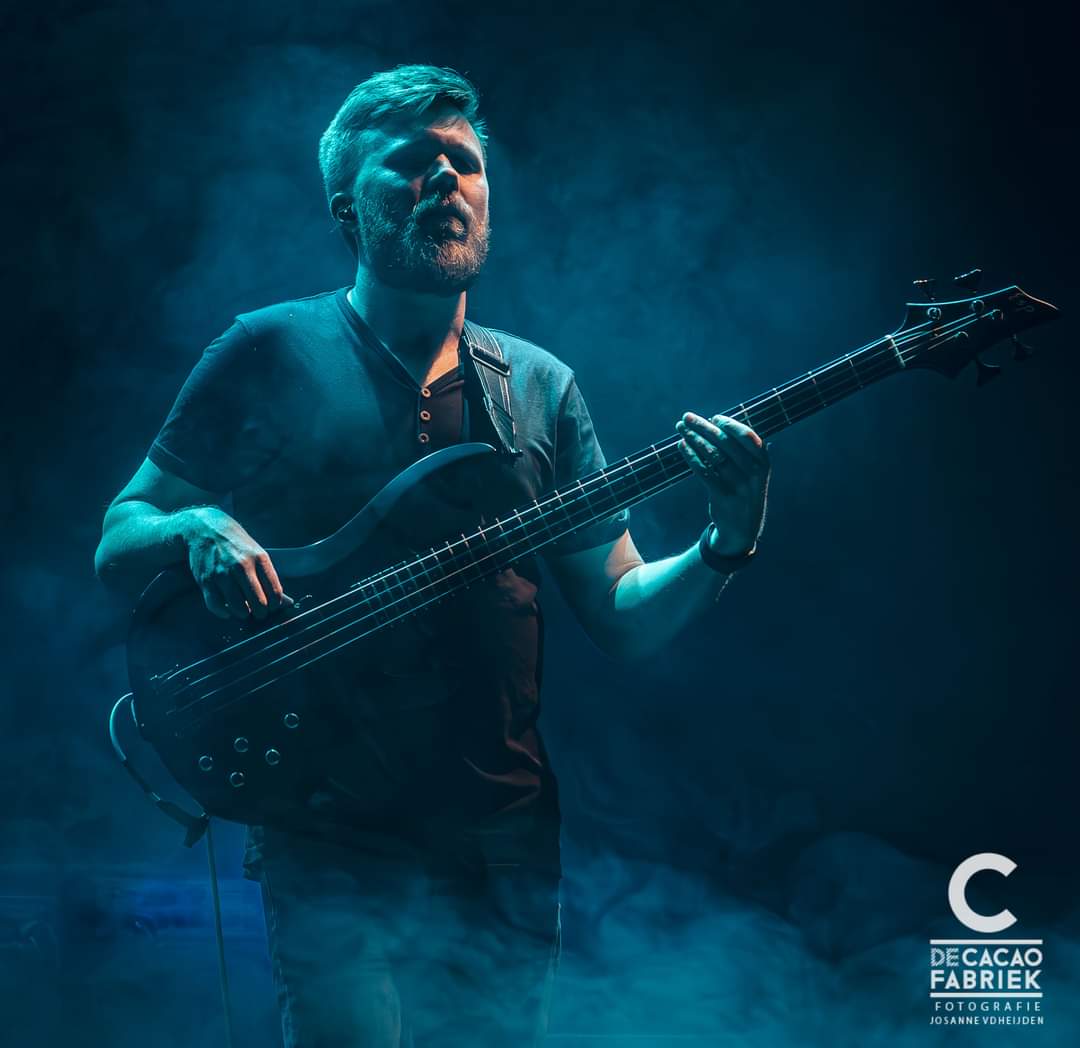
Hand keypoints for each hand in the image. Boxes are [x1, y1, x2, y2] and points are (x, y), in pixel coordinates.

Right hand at [182, 506, 291, 620]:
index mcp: (259, 559)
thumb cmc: (236, 544)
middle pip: (258, 602)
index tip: (273, 606)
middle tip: (260, 612)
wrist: (206, 529)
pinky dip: (224, 613)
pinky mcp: (205, 581)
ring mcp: (222, 574)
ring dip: (244, 613)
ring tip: (245, 611)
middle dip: (261, 612)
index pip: (274, 591)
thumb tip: (288, 603)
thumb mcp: (258, 554)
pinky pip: (216, 606)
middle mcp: (241, 566)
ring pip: (238, 607)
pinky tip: (228, 610)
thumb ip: (271, 579)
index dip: (276, 604)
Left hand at [676, 412, 770, 554]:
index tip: (713, 417)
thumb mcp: (753, 474)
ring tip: (680, 428)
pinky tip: (682, 446)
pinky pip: (704, 472)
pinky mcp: (723, 498)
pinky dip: (691, 457)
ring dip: (694, 439)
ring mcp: (739, 487)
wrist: (742, 531)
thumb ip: (741, 452)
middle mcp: (753, 475)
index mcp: (763, 464)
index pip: (747, 437)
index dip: (729, 424)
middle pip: (725, 443)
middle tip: (687, 417)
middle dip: (704, 427)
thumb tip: (717, 424)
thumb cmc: (743, 492)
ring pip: (713, 456)